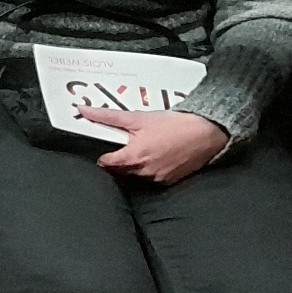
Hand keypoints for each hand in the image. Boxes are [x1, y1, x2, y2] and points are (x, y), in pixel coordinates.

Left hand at [81, 109, 227, 185]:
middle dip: (118, 161)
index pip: (106, 164)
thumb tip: (83, 111)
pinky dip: (150, 170)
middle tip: (124, 146)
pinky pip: (152, 179)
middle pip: (120, 170)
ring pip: (136, 175)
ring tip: (143, 149)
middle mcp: (144, 172)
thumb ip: (107, 116)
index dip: (103, 156)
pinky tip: (156, 156)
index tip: (105, 148)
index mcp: (134, 157)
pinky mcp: (170, 181)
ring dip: (135, 165)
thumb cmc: (174, 124)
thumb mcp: (138, 117)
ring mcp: (158, 178)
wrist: (207, 133)